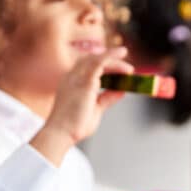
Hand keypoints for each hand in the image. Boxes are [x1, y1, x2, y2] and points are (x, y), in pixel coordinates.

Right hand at [31, 47, 132, 164]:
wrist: (61, 133)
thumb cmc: (73, 126)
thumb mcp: (96, 109)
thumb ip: (107, 98)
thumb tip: (121, 91)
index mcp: (72, 83)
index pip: (87, 67)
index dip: (103, 65)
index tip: (117, 68)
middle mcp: (72, 76)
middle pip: (92, 59)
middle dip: (109, 57)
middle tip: (125, 59)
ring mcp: (77, 77)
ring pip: (97, 59)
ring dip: (115, 59)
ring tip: (129, 68)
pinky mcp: (85, 81)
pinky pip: (101, 63)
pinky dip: (114, 63)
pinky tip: (126, 69)